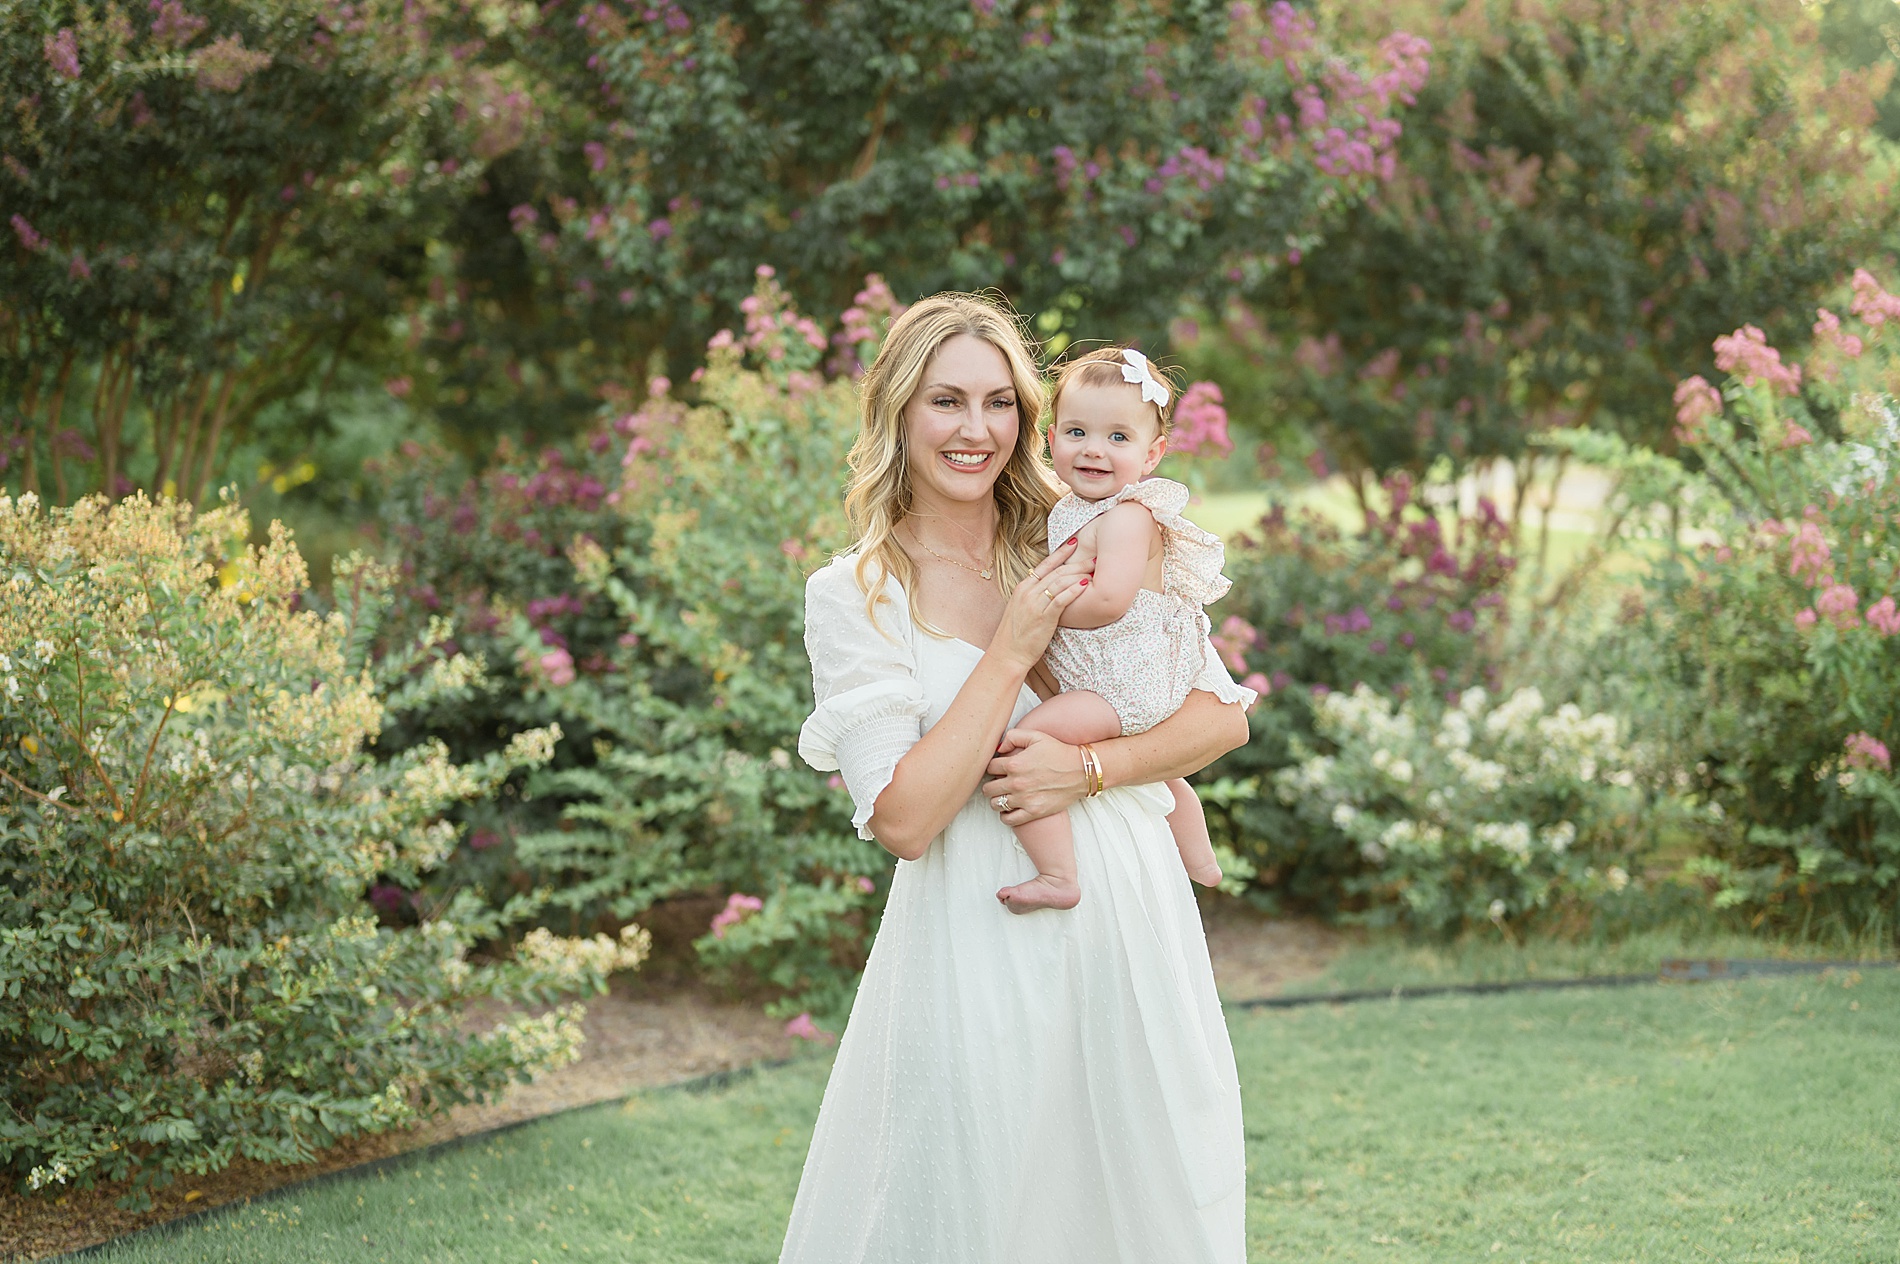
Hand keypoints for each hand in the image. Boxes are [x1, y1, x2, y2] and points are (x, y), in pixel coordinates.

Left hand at [982, 728, 1087, 825]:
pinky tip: (1011, 808)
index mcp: (1015, 764)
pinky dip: (1006, 815)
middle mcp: (1017, 783)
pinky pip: (1008, 819)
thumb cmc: (1059, 753)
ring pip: (995, 804)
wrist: (1081, 771)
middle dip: (992, 784)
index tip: (1000, 769)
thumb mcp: (1036, 736)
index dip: (993, 767)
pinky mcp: (1033, 812)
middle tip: (1001, 782)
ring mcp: (1024, 799)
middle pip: (988, 788)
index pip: (989, 768)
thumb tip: (999, 748)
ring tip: (1005, 795)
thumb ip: (1013, 736)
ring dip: (997, 799)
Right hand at [988, 541, 1089, 671]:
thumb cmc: (1016, 635)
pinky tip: (1085, 586)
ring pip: (1060, 582)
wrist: (1008, 654)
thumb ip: (1034, 596)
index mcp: (1023, 587)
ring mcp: (1035, 604)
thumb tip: (1050, 590)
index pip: (1045, 565)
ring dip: (1079, 575)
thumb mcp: (1021, 609)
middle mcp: (1028, 592)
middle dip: (1077, 563)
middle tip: (1093, 558)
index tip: (1075, 543)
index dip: (1061, 553)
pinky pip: (1061, 599)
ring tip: (1094, 571)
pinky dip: (1074, 591)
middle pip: (1056, 571)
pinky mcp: (1043, 617)